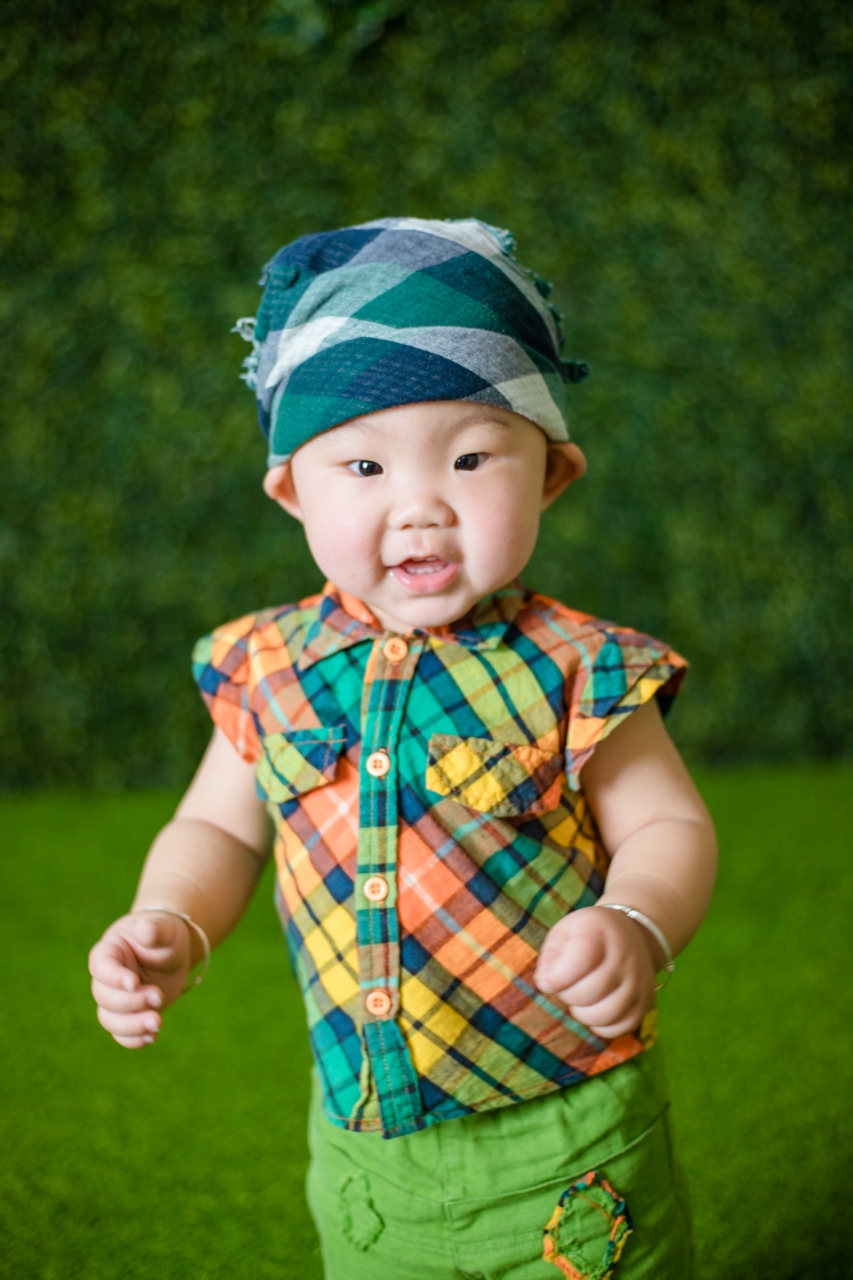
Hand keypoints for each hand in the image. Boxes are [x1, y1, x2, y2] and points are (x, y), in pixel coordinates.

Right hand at [88, 912, 191, 1047]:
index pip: (101, 967)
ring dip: (131, 1026)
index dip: (113, 978)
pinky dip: (133, 1039)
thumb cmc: (165, 933)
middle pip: (104, 997)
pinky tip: (152, 1037)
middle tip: (158, 997)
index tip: (134, 983)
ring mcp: (117, 998)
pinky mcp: (129, 1014)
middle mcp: (107, 978)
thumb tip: (145, 930)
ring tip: (157, 1023)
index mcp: (109, 951)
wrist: (173, 951)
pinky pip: (120, 1033)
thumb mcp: (164, 928)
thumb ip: (154, 930)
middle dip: (131, 1002)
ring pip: (109, 1019)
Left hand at [534, 905, 656, 1037]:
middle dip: (566, 994)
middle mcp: (625, 958)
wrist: (634, 933)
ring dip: (582, 1013)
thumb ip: (550, 956)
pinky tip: (595, 1009)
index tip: (546, 981)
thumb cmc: (591, 933)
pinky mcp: (646, 1002)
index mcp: (600, 932)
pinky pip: (621, 1027)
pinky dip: (602, 1026)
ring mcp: (639, 982)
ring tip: (580, 998)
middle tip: (566, 985)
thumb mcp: (565, 931)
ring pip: (604, 1015)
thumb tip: (545, 984)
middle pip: (587, 994)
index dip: (556, 978)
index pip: (578, 962)